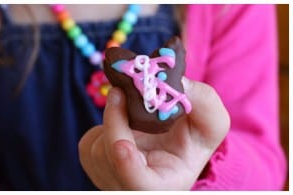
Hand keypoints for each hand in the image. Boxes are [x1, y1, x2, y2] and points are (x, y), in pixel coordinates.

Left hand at [79, 77, 229, 189]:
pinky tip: (122, 121)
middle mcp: (133, 185)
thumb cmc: (194, 137)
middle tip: (120, 90)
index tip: (122, 145)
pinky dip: (104, 123)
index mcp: (165, 183)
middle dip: (115, 122)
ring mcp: (110, 177)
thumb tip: (177, 82)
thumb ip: (202, 102)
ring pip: (98, 148)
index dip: (128, 167)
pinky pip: (90, 141)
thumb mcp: (212, 121)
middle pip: (111, 161)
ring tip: (130, 106)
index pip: (140, 186)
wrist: (174, 142)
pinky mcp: (95, 164)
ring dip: (112, 119)